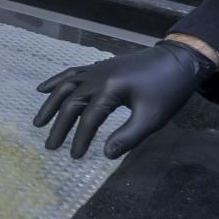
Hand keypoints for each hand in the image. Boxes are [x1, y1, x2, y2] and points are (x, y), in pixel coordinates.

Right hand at [31, 38, 213, 158]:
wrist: (178, 61)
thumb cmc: (168, 91)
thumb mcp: (152, 118)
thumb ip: (128, 137)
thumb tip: (106, 154)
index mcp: (111, 89)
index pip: (88, 118)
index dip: (80, 139)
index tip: (75, 157)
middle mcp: (98, 77)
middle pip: (71, 102)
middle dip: (59, 125)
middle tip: (50, 146)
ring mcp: (97, 69)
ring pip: (66, 86)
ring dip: (51, 103)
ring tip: (39, 122)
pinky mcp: (100, 66)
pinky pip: (72, 73)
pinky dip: (56, 81)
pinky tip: (43, 89)